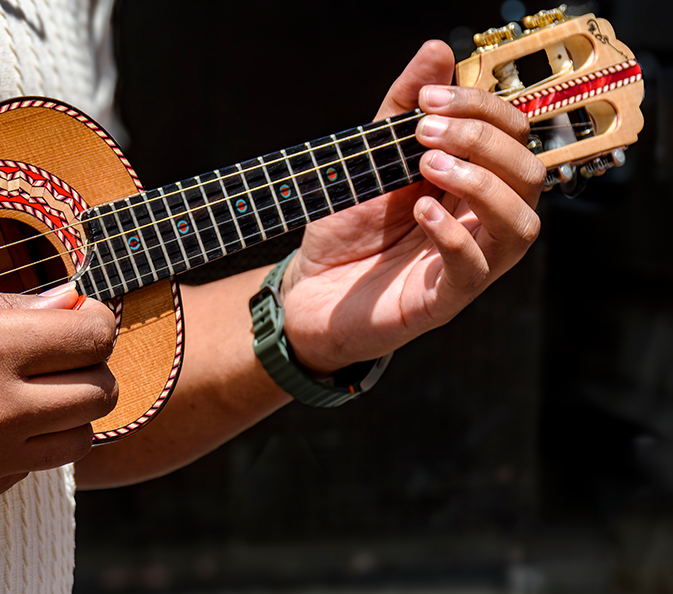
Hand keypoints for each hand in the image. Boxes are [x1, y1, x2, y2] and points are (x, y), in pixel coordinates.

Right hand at [0, 286, 117, 517]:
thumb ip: (8, 307)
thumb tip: (69, 303)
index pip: (93, 337)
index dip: (98, 321)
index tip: (84, 317)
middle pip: (101, 393)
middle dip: (93, 367)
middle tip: (63, 353)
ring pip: (79, 440)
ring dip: (69, 412)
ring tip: (30, 389)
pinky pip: (31, 469)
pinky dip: (28, 445)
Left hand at [280, 40, 544, 373]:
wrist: (309, 290)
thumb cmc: (346, 228)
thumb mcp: (369, 159)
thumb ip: (400, 109)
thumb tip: (438, 50)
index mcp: (472, 183)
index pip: (513, 136)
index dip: (482, 109)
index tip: (428, 99)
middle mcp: (481, 222)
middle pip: (528, 175)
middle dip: (482, 141)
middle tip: (424, 132)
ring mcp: (470, 263)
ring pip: (522, 225)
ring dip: (482, 185)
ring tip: (428, 165)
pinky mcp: (445, 299)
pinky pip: (475, 269)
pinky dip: (453, 234)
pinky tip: (420, 210)